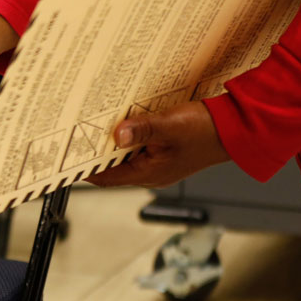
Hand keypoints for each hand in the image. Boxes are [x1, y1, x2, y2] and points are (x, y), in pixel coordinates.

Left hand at [85, 101, 228, 188]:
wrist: (235, 128)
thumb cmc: (206, 130)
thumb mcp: (169, 125)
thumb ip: (141, 129)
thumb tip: (116, 135)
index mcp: (150, 173)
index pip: (106, 177)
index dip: (85, 168)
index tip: (65, 158)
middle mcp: (152, 173)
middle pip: (113, 167)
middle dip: (95, 152)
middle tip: (74, 135)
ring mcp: (159, 164)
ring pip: (125, 156)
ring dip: (111, 143)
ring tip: (92, 126)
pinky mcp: (165, 153)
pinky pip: (138, 148)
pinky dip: (127, 137)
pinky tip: (121, 122)